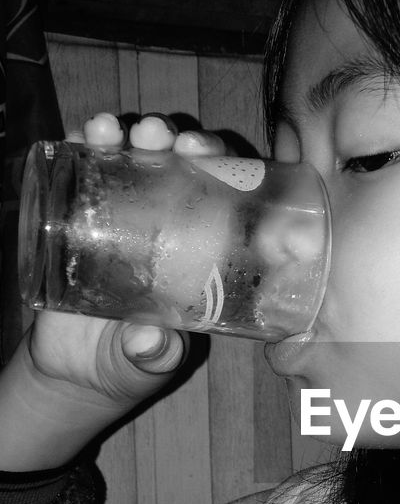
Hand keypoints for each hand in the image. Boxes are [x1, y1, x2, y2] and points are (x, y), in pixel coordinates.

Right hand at [0, 113, 225, 468]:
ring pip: (132, 162)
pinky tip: (79, 134)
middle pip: (178, 169)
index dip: (221, 168)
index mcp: (199, 254)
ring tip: (110, 129)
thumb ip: (152, 354)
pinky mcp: (79, 221)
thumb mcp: (147, 363)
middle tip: (158, 135)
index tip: (208, 152)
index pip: (221, 198)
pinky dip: (81, 150)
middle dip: (172, 141)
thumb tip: (150, 341)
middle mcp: (166, 228)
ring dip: (124, 136)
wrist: (75, 374)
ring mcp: (121, 219)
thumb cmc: (129, 365)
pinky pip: (83, 176)